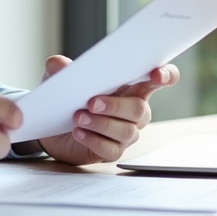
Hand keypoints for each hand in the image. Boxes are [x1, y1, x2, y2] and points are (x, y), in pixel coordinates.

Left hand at [37, 55, 178, 164]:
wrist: (51, 128)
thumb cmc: (65, 98)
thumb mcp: (57, 78)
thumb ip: (59, 67)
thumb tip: (59, 64)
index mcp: (130, 87)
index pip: (159, 79)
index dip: (165, 75)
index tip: (156, 74)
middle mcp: (134, 111)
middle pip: (139, 109)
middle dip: (116, 106)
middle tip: (91, 103)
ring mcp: (126, 133)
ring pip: (127, 132)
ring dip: (102, 124)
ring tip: (78, 118)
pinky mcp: (112, 151)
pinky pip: (112, 150)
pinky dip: (94, 140)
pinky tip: (78, 133)